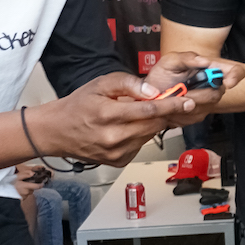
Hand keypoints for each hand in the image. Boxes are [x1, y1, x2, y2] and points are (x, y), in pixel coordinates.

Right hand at [11, 164, 41, 197]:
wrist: (5, 192)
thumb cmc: (11, 183)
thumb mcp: (17, 177)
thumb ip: (25, 174)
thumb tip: (33, 173)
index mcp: (25, 186)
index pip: (37, 186)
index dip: (40, 185)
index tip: (42, 183)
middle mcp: (26, 192)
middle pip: (33, 189)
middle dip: (31, 186)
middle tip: (25, 183)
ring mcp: (24, 196)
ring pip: (30, 192)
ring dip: (28, 189)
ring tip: (21, 187)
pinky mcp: (23, 199)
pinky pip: (26, 195)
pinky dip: (25, 193)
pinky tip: (20, 191)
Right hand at [33, 71, 178, 166]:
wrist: (56, 132)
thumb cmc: (78, 105)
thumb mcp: (100, 84)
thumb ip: (127, 83)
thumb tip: (152, 91)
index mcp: (109, 115)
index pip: (149, 110)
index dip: (171, 105)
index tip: (187, 101)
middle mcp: (114, 138)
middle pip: (153, 125)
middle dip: (164, 113)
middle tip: (167, 103)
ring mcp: (116, 153)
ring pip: (149, 136)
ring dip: (151, 124)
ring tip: (137, 115)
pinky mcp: (118, 162)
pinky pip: (140, 146)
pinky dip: (140, 135)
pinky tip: (127, 128)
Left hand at [145, 52, 243, 126]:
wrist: (150, 95)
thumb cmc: (162, 75)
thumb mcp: (170, 61)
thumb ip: (187, 58)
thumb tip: (205, 61)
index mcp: (210, 69)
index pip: (235, 71)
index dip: (235, 76)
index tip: (228, 82)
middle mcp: (213, 85)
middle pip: (218, 93)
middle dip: (199, 95)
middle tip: (183, 94)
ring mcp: (207, 102)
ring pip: (206, 107)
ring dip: (186, 104)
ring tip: (172, 98)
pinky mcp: (199, 115)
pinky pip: (194, 116)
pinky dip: (180, 112)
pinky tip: (172, 106)